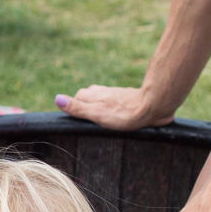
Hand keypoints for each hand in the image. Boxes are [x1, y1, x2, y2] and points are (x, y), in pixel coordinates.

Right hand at [56, 85, 172, 131]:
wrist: (153, 106)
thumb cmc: (124, 113)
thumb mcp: (97, 114)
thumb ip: (78, 108)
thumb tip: (57, 99)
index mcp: (94, 95)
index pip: (78, 97)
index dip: (75, 106)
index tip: (75, 118)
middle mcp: (104, 92)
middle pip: (90, 95)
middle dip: (87, 104)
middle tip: (86, 119)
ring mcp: (117, 94)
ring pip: (104, 98)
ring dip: (101, 106)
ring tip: (101, 119)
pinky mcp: (130, 99)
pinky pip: (117, 102)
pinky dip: (114, 109)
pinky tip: (119, 117)